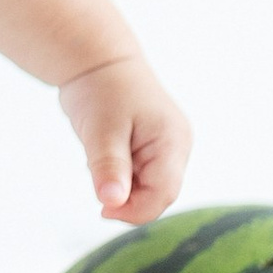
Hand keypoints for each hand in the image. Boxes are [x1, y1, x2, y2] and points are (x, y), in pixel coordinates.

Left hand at [58, 52, 191, 225]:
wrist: (97, 61)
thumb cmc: (101, 89)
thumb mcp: (100, 130)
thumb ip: (108, 167)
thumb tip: (111, 202)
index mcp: (172, 141)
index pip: (164, 194)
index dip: (134, 211)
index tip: (102, 210)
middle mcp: (177, 146)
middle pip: (158, 193)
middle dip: (127, 198)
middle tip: (95, 178)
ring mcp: (168, 147)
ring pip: (148, 186)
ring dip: (122, 185)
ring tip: (99, 156)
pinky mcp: (154, 148)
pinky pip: (140, 175)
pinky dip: (120, 175)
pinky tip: (104, 154)